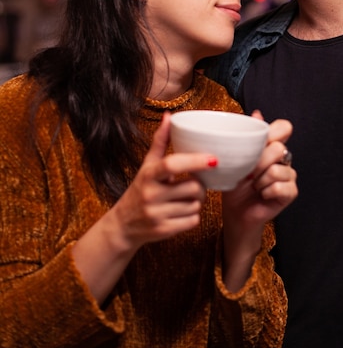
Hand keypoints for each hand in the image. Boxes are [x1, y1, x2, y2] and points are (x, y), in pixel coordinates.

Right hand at [71, 112, 217, 304]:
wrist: (124, 225)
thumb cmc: (140, 189)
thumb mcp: (147, 165)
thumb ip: (160, 141)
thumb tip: (169, 116)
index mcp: (148, 174)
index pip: (173, 164)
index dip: (195, 161)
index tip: (213, 159)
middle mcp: (151, 194)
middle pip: (193, 188)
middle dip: (199, 186)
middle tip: (193, 184)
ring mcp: (157, 214)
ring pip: (195, 205)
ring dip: (195, 201)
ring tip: (183, 198)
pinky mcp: (164, 231)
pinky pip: (193, 220)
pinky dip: (192, 216)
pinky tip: (180, 212)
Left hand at [222, 112, 296, 227]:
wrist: (235, 210)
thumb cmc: (234, 183)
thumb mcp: (236, 158)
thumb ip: (248, 137)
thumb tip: (257, 113)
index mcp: (271, 145)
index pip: (284, 128)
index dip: (275, 132)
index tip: (262, 142)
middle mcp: (283, 158)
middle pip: (278, 148)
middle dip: (258, 162)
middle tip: (247, 173)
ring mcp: (288, 175)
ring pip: (277, 170)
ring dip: (260, 181)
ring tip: (254, 186)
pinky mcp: (290, 192)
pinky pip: (280, 186)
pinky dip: (266, 192)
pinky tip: (262, 195)